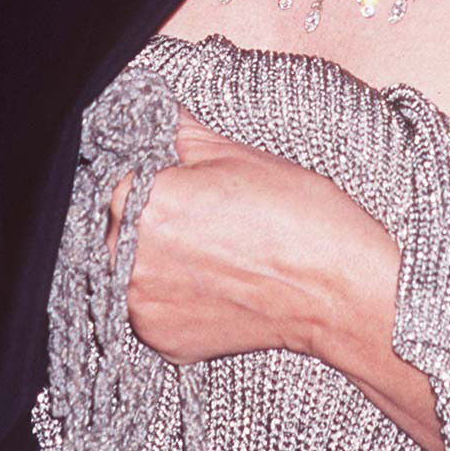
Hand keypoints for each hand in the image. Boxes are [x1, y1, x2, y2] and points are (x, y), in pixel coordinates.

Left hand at [109, 110, 370, 364]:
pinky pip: (146, 306)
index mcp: (146, 202)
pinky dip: (168, 291)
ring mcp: (143, 308)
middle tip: (193, 211)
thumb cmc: (294, 214)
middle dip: (143, 213)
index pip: (113, 176)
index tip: (167, 174)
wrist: (336, 288)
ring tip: (203, 245)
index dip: (142, 170)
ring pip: (125, 267)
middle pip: (113, 223)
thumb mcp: (233, 152)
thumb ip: (174, 128)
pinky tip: (208, 276)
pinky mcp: (161, 342)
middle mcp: (131, 260)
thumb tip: (147, 109)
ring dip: (150, 254)